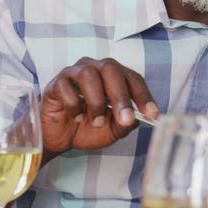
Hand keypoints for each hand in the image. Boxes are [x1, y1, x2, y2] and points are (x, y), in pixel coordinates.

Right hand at [41, 57, 158, 154]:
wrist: (61, 139)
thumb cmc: (89, 128)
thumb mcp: (112, 130)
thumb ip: (125, 123)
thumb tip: (134, 117)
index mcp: (114, 76)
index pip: (132, 78)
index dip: (143, 95)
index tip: (152, 113)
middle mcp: (95, 68)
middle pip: (111, 69)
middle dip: (121, 96)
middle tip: (124, 119)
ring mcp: (74, 73)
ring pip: (88, 74)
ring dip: (96, 102)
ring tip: (96, 121)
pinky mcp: (56, 83)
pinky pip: (66, 87)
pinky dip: (74, 106)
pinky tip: (78, 118)